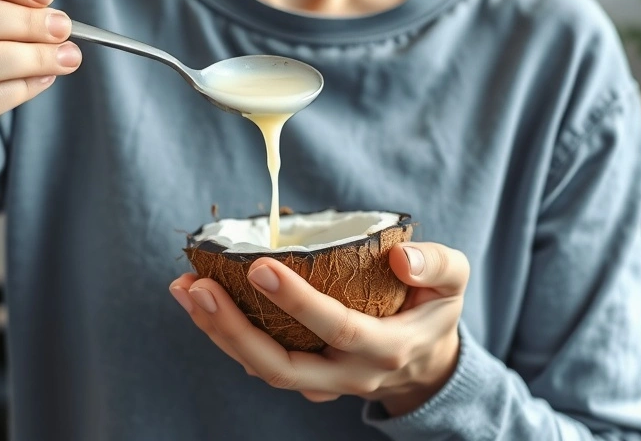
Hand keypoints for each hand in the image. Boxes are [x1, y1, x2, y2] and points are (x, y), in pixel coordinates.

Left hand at [169, 242, 467, 416]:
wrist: (426, 364)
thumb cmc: (434, 309)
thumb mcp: (455, 280)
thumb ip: (436, 264)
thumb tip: (401, 256)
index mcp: (386, 347)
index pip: (335, 327)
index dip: (296, 301)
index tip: (260, 266)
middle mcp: (348, 374)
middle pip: (281, 365)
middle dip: (233, 329)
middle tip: (198, 286)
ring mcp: (322, 384)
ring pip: (261, 368)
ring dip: (217, 331)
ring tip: (185, 288)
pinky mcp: (302, 379)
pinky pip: (258, 363)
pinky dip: (225, 334)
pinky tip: (199, 301)